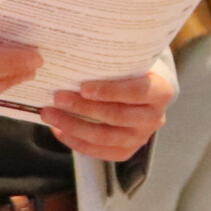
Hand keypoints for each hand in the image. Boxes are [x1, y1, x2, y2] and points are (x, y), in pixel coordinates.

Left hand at [42, 68, 174, 161]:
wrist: (141, 94)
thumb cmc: (130, 74)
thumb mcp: (129, 64)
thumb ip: (112, 63)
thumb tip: (76, 59)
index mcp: (161, 91)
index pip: (136, 91)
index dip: (110, 91)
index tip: (83, 87)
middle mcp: (154, 118)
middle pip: (116, 116)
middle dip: (83, 107)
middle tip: (57, 97)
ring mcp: (141, 137)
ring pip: (104, 137)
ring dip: (73, 126)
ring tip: (50, 115)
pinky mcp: (127, 151)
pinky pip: (100, 152)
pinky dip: (76, 142)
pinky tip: (59, 130)